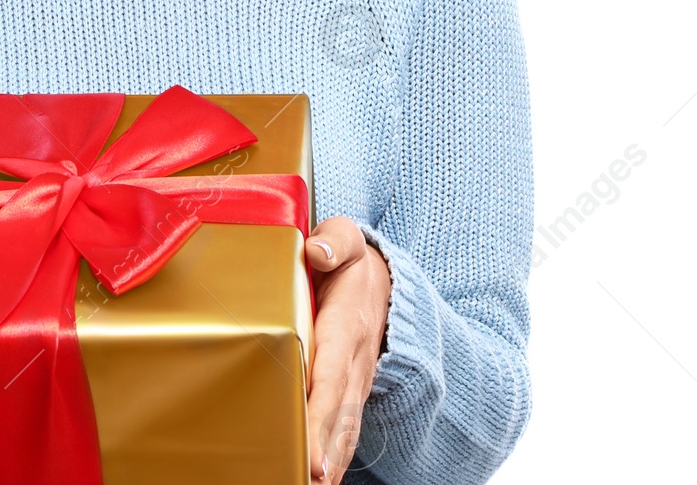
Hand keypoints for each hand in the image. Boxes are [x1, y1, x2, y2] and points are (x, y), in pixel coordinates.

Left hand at [304, 216, 391, 483]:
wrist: (387, 281)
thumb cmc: (353, 261)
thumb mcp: (346, 237)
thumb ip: (333, 241)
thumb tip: (316, 253)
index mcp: (345, 324)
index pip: (330, 373)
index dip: (320, 409)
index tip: (309, 441)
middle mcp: (354, 360)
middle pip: (338, 410)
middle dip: (324, 446)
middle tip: (311, 477)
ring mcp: (357, 379)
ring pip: (345, 425)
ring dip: (332, 458)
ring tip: (315, 484)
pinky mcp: (353, 390)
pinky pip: (348, 426)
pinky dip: (339, 455)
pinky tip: (324, 478)